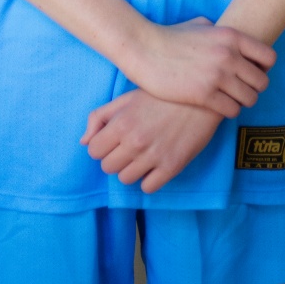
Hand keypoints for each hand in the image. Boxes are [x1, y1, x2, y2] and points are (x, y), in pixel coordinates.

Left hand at [81, 89, 223, 192]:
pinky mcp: (172, 167)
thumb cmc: (161, 96)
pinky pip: (148, 187)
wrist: (200, 99)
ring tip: (141, 155)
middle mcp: (135, 142)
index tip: (112, 141)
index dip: (101, 146)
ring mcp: (154, 156)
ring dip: (130, 169)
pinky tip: (155, 164)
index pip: (93, 150)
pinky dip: (149, 179)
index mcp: (121, 123)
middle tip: (127, 147)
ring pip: (125, 179)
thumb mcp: (127, 98)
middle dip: (114, 158)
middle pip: (107, 167)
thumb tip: (84, 142)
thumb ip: (100, 117)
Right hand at [127, 17, 274, 117]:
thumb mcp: (198, 24)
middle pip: (262, 82)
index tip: (253, 73)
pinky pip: (232, 110)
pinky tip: (217, 106)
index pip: (269, 57)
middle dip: (254, 88)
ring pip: (250, 99)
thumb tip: (224, 34)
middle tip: (241, 90)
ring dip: (242, 101)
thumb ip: (217, 30)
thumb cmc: (170, 37)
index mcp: (231, 36)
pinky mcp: (205, 95)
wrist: (145, 49)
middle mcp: (229, 55)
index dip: (264, 68)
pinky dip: (228, 110)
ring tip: (230, 99)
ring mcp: (217, 76)